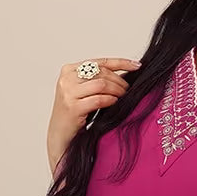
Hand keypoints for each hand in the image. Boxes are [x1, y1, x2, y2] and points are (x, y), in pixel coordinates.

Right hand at [47, 56, 141, 174]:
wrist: (60, 134)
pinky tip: (114, 103)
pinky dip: (110, 100)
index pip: (99, 62)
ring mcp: (68, 92)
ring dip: (116, 91)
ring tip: (122, 97)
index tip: (136, 65)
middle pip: (101, 73)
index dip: (120, 62)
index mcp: (69, 70)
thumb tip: (124, 74)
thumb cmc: (74, 113)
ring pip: (101, 84)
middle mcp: (67, 79)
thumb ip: (96, 80)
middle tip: (128, 90)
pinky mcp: (72, 107)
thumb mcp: (83, 91)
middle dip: (119, 81)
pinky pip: (98, 100)